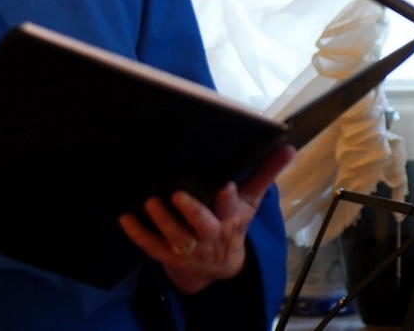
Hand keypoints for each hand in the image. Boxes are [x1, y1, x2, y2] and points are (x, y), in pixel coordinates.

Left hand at [118, 144, 294, 294]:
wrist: (219, 267)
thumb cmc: (232, 223)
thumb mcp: (250, 200)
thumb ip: (266, 173)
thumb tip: (288, 146)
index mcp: (231, 219)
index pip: (232, 208)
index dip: (228, 200)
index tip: (224, 186)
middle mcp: (210, 235)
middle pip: (203, 226)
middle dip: (192, 212)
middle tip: (177, 195)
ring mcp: (189, 247)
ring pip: (176, 237)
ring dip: (163, 221)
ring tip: (150, 202)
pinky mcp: (169, 256)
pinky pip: (152, 246)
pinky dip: (138, 234)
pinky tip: (125, 219)